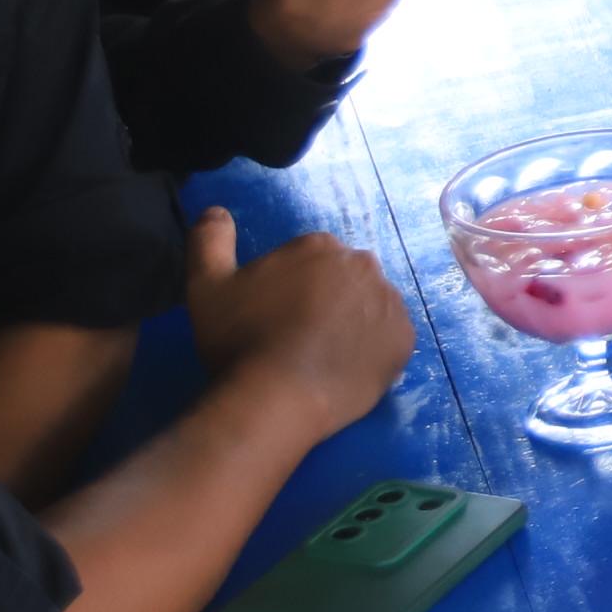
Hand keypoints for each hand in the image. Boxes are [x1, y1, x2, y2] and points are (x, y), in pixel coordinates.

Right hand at [179, 202, 413, 439]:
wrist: (276, 401)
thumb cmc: (239, 340)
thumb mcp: (206, 286)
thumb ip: (209, 240)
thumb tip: (216, 211)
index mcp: (320, 246)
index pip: (310, 260)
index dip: (291, 289)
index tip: (273, 316)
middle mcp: (363, 264)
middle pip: (344, 281)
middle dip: (325, 302)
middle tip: (296, 338)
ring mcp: (390, 301)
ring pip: (369, 308)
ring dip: (352, 324)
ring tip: (320, 358)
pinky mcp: (405, 340)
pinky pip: (389, 339)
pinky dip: (372, 351)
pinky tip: (344, 369)